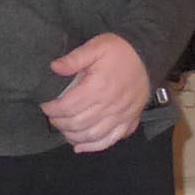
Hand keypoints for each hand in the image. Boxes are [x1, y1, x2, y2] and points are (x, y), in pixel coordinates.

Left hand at [45, 33, 149, 152]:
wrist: (149, 56)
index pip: (68, 106)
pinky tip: (81, 146)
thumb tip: (55, 67)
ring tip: (64, 130)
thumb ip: (74, 58)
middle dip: (60, 123)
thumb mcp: (96, 46)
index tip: (45, 106)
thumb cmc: (121, 51)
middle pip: (78, 123)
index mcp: (98, 87)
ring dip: (73, 136)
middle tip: (53, 118)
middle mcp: (109, 105)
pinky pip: (110, 140)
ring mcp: (121, 116)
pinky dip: (94, 147)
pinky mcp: (130, 121)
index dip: (53, 110)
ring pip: (92, 135)